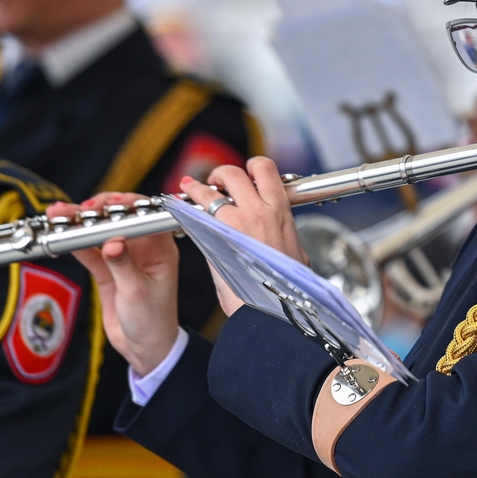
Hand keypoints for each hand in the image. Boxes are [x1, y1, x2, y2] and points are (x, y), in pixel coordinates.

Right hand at [47, 193, 180, 375]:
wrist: (142, 347)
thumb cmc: (152, 320)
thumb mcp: (137, 292)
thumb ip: (123, 266)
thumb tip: (112, 242)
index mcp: (161, 248)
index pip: (145, 216)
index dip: (127, 205)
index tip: (109, 204)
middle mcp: (143, 247)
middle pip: (118, 219)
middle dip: (97, 210)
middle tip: (78, 209)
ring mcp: (123, 256)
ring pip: (99, 232)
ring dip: (79, 224)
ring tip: (58, 215)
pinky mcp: (106, 268)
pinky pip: (88, 250)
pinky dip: (74, 243)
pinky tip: (60, 236)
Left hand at [180, 156, 308, 316]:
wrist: (274, 309)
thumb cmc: (288, 289)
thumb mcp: (296, 255)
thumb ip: (284, 238)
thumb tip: (281, 237)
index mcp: (281, 211)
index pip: (265, 170)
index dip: (252, 168)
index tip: (246, 176)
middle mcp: (258, 210)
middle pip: (235, 173)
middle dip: (222, 173)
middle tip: (216, 181)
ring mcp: (236, 223)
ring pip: (211, 190)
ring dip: (199, 187)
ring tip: (192, 189)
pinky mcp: (216, 239)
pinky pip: (197, 215)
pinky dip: (187, 209)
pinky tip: (181, 210)